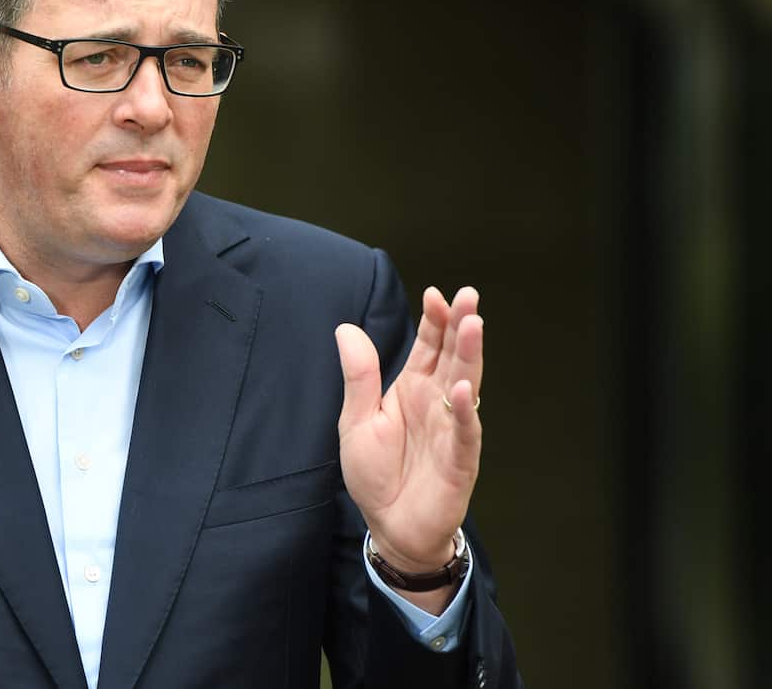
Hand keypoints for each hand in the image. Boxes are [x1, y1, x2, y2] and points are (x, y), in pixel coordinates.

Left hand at [336, 286, 482, 572]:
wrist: (389, 526)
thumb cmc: (376, 473)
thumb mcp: (356, 420)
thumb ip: (359, 376)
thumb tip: (347, 328)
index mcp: (412, 389)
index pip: (428, 347)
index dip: (434, 321)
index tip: (434, 294)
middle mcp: (436, 402)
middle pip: (452, 357)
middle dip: (461, 326)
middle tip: (468, 296)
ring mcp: (451, 429)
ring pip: (465, 385)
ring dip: (470, 356)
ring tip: (474, 325)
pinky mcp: (459, 460)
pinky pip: (464, 433)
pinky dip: (465, 412)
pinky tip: (465, 389)